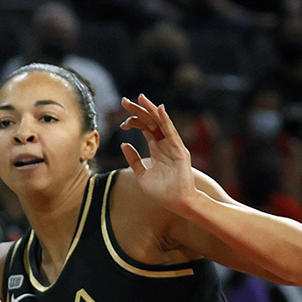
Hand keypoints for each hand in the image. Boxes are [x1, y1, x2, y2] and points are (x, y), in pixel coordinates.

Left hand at [119, 94, 197, 215]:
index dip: (133, 121)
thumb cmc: (162, 191)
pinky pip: (171, 133)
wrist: (177, 203)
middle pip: (151, 122)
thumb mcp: (142, 174)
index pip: (144, 128)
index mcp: (157, 148)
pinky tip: (159, 110)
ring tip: (140, 98)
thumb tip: (123, 144)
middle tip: (125, 101)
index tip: (121, 122)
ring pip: (161, 123)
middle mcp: (165, 144)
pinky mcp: (180, 151)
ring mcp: (173, 146)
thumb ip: (133, 159)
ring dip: (151, 110)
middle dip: (138, 110)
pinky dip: (166, 121)